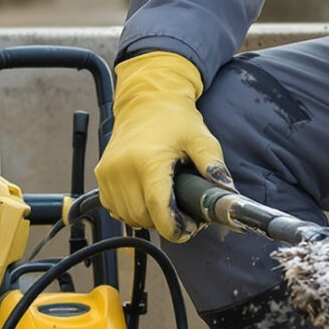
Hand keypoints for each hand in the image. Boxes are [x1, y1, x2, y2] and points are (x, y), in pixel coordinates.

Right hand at [94, 52, 231, 241]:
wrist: (146, 99)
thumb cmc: (175, 119)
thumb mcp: (201, 139)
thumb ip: (214, 165)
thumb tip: (227, 190)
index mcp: (147, 162)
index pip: (157, 210)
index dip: (174, 227)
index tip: (188, 229)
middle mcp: (122, 169)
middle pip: (144, 217)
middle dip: (164, 221)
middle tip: (182, 212)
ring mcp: (108, 173)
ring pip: (129, 216)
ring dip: (147, 217)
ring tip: (165, 203)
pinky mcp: (101, 175)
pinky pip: (115, 208)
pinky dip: (131, 209)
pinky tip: (146, 196)